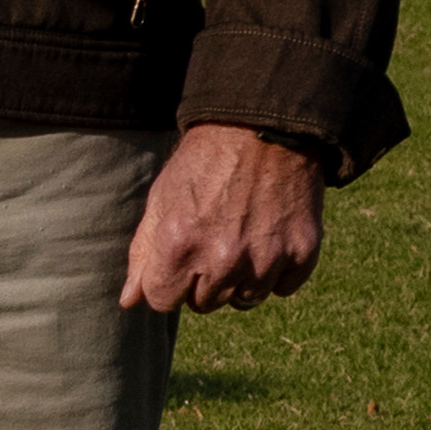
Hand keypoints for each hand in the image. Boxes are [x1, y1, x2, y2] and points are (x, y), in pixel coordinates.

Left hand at [120, 124, 328, 315]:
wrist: (266, 126)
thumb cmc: (206, 161)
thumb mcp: (162, 198)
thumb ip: (143, 253)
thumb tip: (128, 301)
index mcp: (179, 245)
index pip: (162, 301)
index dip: (168, 279)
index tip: (180, 257)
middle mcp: (223, 259)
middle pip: (204, 303)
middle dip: (204, 279)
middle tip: (215, 238)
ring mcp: (266, 258)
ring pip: (245, 300)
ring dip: (241, 279)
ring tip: (244, 237)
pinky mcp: (302, 252)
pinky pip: (283, 287)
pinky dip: (277, 269)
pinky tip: (271, 236)